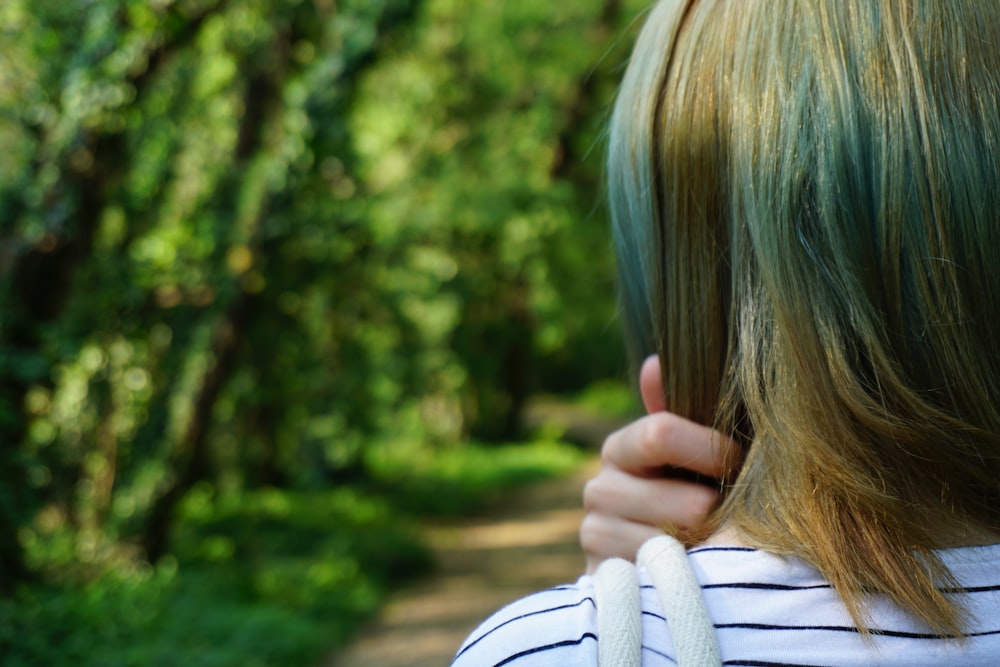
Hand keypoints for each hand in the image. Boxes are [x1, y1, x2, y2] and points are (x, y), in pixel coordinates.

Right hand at [580, 355, 741, 572]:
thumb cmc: (696, 495)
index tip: (737, 461)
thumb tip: (653, 362)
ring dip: (697, 548)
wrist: (674, 565)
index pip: (658, 434)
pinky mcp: (601, 579)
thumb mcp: (697, 451)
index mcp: (622, 448)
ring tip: (712, 549)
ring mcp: (596, 535)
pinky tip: (688, 572)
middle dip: (708, 511)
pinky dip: (676, 579)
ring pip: (661, 540)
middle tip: (727, 519)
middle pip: (670, 497)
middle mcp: (599, 488)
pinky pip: (648, 579)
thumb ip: (680, 408)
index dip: (709, 449)